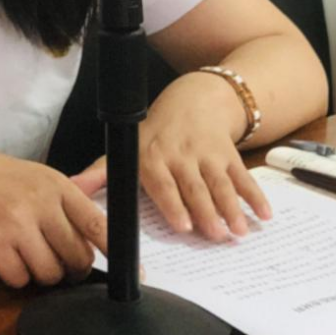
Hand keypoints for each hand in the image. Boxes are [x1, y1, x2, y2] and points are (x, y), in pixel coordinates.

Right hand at [0, 142, 108, 287]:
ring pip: (49, 272)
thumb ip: (67, 190)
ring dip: (39, 271)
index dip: (116, 252)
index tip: (134, 272)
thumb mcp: (32, 173)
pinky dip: (13, 275)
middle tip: (56, 259)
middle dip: (70, 266)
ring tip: (23, 251)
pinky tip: (3, 255)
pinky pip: (19, 279)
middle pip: (77, 256)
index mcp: (55, 184)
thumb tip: (101, 185)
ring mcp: (16, 225)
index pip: (98, 223)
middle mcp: (40, 203)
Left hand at [70, 72, 271, 241]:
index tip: (183, 225)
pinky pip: (243, 176)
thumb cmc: (155, 131)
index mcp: (154, 157)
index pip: (163, 182)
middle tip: (217, 236)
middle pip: (195, 186)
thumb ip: (101, 172)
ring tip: (240, 231)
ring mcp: (208, 154)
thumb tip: (71, 188)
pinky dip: (255, 195)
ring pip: (221, 183)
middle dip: (207, 211)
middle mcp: (181, 155)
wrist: (194, 99)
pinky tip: (264, 214)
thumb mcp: (127, 146)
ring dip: (232, 207)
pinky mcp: (229, 154)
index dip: (173, 203)